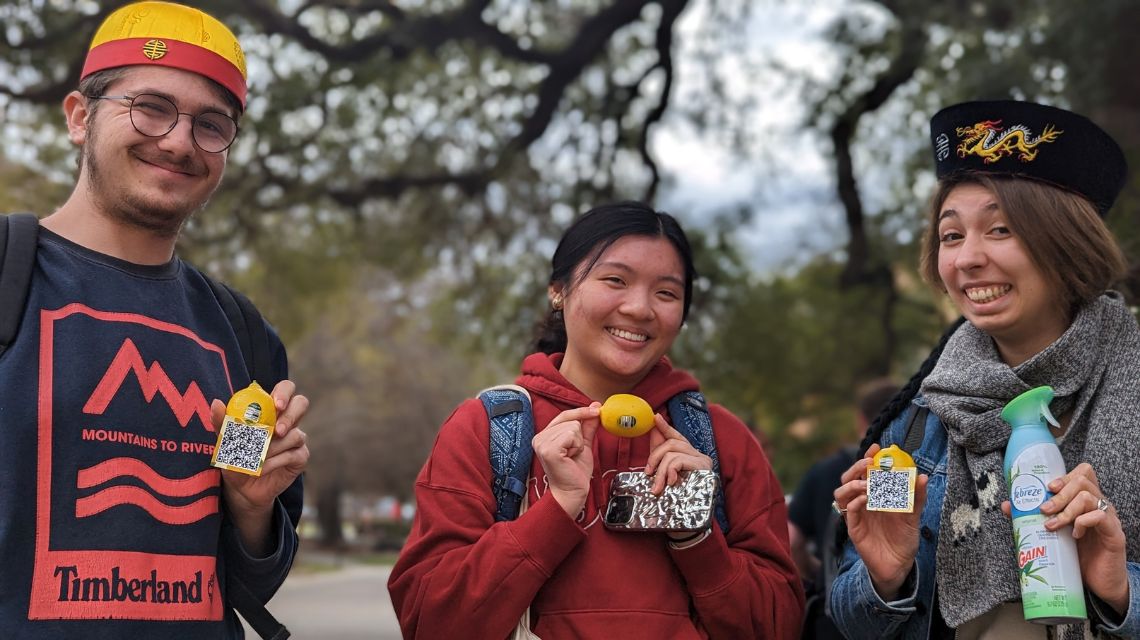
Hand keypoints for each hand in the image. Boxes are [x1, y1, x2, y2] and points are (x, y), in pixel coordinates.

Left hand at [213, 379, 309, 554]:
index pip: (285, 389)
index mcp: (271, 409)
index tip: (275, 404)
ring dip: (274, 447)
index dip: (284, 393)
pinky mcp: (300, 457)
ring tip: (256, 458)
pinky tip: (263, 468)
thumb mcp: (224, 441)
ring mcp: (296, 438)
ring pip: (295, 434)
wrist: (241, 489)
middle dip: (291, 416)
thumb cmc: (233, 459)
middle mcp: (287, 420)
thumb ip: (221, 422)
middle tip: (277, 430)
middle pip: (301, 403)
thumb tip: (216, 402)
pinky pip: (294, 454)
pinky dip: (276, 461)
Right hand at [532, 403, 600, 517]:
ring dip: (578, 443)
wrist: (573, 492)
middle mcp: (539, 438)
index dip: (581, 412)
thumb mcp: (583, 444)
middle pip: (571, 420)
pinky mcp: (549, 450)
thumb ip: (587, 426)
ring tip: (571, 457)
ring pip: (572, 427)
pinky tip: (570, 458)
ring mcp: (542, 443)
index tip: (597, 409)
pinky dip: (577, 447)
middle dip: (579, 437)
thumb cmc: (575, 472)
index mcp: (545, 436)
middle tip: (573, 454)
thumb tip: (595, 407)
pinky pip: (571, 435)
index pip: (564, 415)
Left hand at [645, 414, 713, 541]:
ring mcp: (703, 462)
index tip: (654, 417)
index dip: (665, 427)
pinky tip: (670, 483)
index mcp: (688, 455)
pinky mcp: (704, 469)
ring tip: (657, 487)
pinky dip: (670, 471)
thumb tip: (651, 431)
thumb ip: (659, 454)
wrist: (688, 523)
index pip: (676, 436)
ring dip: (660, 470)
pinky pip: (679, 461)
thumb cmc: (675, 498)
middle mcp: (698, 455)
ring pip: (672, 453)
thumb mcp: (665, 475)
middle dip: (654, 457)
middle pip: (670, 444)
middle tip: (647, 473)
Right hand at [833, 444, 928, 599]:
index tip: (876, 448)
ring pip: (841, 493)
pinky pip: (848, 512)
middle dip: (856, 467)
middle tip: (869, 463)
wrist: (900, 565)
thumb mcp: (914, 515)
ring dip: (852, 484)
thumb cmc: (904, 538)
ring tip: (867, 484)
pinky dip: (855, 502)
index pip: (865, 472)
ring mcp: (856, 515)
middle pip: (848, 478)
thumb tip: (922, 476)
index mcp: (874, 494)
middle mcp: (862, 502)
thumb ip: (917, 496)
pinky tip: (867, 500)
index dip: (868, 458)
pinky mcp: (853, 529)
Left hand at [1003, 462, 1128, 614]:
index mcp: (1086, 501)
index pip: (1082, 473)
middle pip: (1082, 482)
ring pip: (1088, 497)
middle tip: (1043, 510)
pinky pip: (1101, 516)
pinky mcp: (1115, 534)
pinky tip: (1075, 535)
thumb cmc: (1077, 556)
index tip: (1047, 488)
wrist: (1099, 584)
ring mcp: (1109, 518)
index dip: (1064, 476)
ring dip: (1065, 509)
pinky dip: (1083, 522)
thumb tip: (1006, 505)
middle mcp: (1099, 505)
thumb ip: (1033, 518)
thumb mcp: (1054, 534)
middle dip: (1058, 494)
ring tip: (1051, 525)